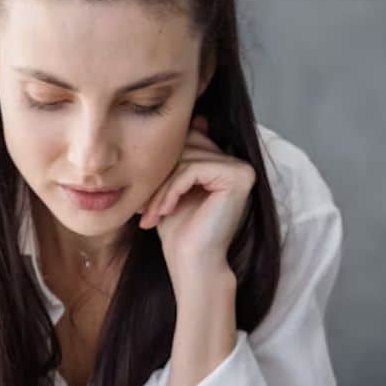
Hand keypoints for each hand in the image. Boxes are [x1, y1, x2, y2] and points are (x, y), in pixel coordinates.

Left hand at [138, 115, 255, 290]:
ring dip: (161, 188)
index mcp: (226, 164)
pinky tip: (163, 212)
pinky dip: (171, 190)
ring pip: (186, 159)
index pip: (186, 144)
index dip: (161, 168)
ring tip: (150, 214)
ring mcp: (242, 170)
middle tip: (143, 208)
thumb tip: (190, 120)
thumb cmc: (179, 231)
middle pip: (186, 148)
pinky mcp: (239, 177)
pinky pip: (193, 169)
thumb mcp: (171, 187)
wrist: (192, 264)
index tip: (145, 198)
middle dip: (159, 178)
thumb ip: (178, 157)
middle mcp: (239, 165)